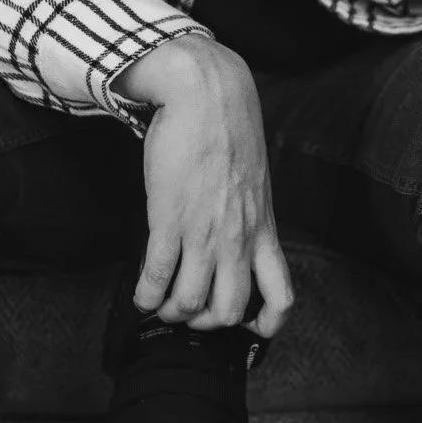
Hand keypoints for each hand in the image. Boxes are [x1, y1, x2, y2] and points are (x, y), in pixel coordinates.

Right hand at [113, 35, 294, 338]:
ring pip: (190, 302)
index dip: (265, 325)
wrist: (206, 93)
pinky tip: (141, 294)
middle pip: (229, 311)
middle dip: (206, 323)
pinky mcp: (169, 218)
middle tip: (191, 312)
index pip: (280, 296)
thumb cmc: (228, 129)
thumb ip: (248, 213)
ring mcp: (203, 231)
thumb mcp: (254, 179)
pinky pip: (156, 275)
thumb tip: (236, 234)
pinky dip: (146, 295)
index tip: (249, 330)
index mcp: (262, 228)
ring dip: (171, 311)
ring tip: (161, 304)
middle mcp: (237, 237)